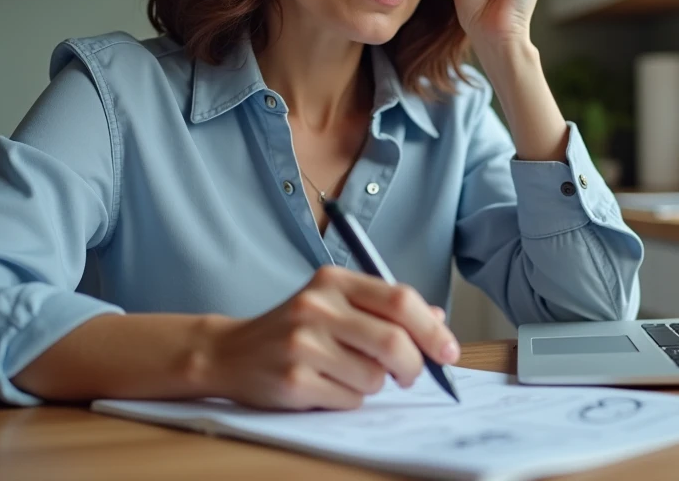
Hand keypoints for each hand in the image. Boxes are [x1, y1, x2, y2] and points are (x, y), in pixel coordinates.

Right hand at [199, 265, 457, 409]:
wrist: (230, 352)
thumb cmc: (294, 328)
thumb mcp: (336, 303)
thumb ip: (384, 309)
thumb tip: (437, 319)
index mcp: (334, 280)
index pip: (399, 300)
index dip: (432, 329)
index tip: (448, 351)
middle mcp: (317, 306)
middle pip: (394, 342)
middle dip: (414, 366)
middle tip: (411, 375)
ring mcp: (303, 343)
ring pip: (375, 377)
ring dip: (374, 384)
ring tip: (349, 374)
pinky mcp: (293, 380)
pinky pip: (350, 399)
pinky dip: (350, 398)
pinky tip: (328, 385)